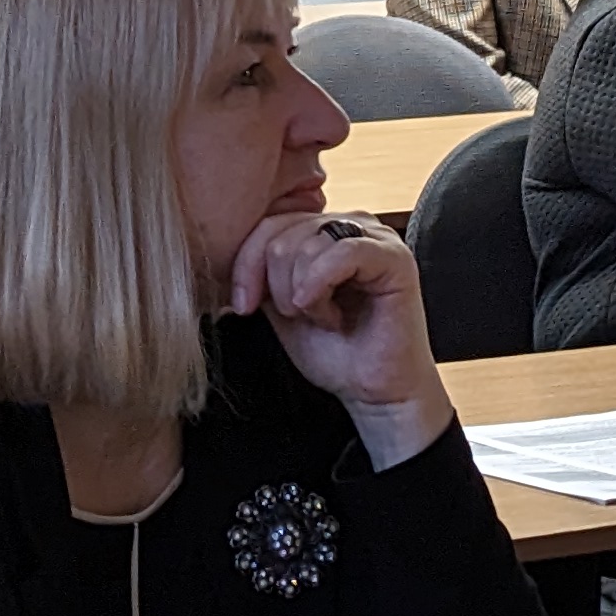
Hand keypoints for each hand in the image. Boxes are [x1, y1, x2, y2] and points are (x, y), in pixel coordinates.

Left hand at [230, 210, 451, 447]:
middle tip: (297, 316)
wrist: (372, 391)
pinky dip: (322, 287)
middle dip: (276, 285)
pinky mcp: (394, 257)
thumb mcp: (279, 304)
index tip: (242, 306)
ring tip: (322, 318)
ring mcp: (374, 237)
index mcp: (321, 232)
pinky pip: (342, 252)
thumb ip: (260, 272)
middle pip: (281, 233)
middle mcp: (348, 225)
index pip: (266, 224)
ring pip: (306, 242)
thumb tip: (221, 254)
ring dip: (302, 293)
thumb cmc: (333, 352)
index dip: (245, 265)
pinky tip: (329, 315)